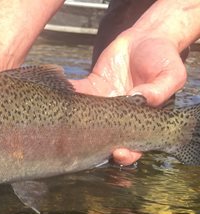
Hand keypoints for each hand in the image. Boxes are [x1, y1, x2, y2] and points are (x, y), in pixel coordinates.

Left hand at [71, 33, 186, 164]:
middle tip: (88, 144)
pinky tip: (63, 92)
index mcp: (141, 121)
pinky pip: (78, 93)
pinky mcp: (92, 87)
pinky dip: (68, 94)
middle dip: (95, 145)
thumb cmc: (164, 59)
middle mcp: (119, 117)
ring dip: (75, 123)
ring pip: (85, 121)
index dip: (126, 154)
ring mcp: (104, 103)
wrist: (148, 38)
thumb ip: (159, 91)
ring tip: (70, 120)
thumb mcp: (170, 75)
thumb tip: (141, 99)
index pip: (133, 147)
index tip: (118, 152)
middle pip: (104, 139)